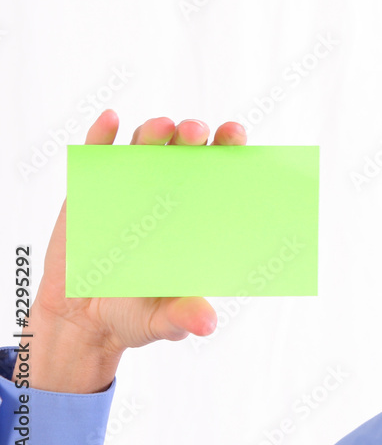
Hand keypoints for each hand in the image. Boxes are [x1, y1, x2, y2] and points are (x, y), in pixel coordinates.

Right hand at [27, 109, 246, 392]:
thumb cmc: (135, 314)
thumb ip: (182, 318)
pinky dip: (103, 135)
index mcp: (196, 215)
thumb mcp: (160, 321)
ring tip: (162, 128)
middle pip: (186, 151)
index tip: (236, 135)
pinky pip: (98, 156)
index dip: (230, 150)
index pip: (220, 173)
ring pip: (146, 146)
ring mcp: (130, 186)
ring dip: (155, 131)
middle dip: (193, 136)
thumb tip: (206, 324)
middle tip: (196, 133)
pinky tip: (110, 120)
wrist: (82, 320)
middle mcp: (169, 192)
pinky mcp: (92, 190)